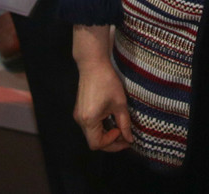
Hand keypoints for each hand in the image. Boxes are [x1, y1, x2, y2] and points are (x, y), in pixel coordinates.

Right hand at [72, 27, 133, 151]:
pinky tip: (111, 120)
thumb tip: (129, 139)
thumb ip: (124, 124)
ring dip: (105, 134)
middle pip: (94, 141)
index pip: (97, 144)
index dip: (112, 144)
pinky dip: (101, 127)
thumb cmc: (107, 82)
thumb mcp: (120, 104)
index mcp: (89, 120)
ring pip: (92, 134)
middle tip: (125, 136)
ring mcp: (78, 115)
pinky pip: (90, 126)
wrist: (93, 65)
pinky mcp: (80, 110)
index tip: (124, 134)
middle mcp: (80, 120)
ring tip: (119, 128)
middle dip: (110, 141)